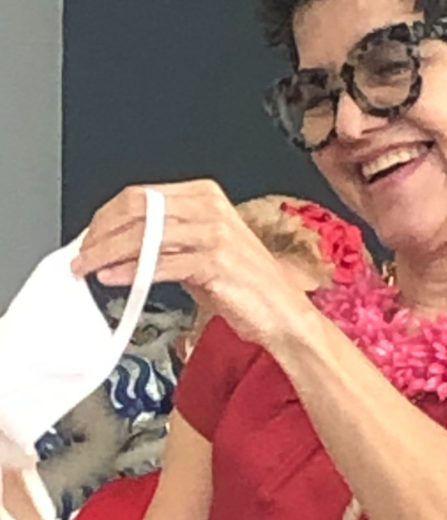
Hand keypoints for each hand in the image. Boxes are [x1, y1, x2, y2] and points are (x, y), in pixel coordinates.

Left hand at [71, 179, 311, 344]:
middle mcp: (210, 208)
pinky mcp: (215, 262)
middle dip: (102, 232)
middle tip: (82, 252)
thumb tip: (120, 247)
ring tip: (87, 267)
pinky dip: (131, 271)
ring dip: (108, 252)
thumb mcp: (201, 253)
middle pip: (139, 210)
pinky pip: (161, 263)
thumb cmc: (245, 285)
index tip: (90, 235)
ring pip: (145, 235)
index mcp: (206, 197)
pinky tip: (113, 277)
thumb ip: (165, 243)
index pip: (143, 196)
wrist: (281, 311)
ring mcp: (214, 233)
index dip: (108, 215)